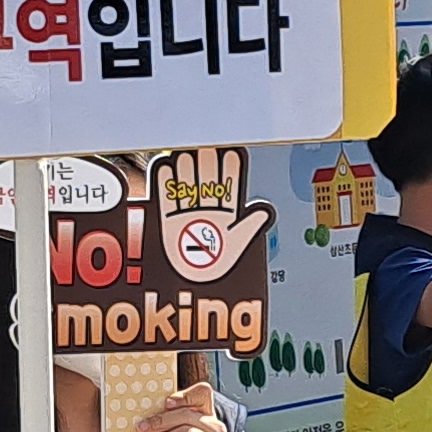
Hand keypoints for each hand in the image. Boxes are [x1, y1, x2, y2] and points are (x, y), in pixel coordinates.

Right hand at [150, 147, 274, 285]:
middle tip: (203, 149)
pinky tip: (165, 168)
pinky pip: (167, 199)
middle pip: (206, 180)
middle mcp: (207, 209)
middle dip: (205, 164)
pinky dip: (165, 183)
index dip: (229, 168)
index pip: (228, 184)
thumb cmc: (219, 265)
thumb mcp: (240, 243)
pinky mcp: (169, 220)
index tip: (229, 153)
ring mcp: (188, 213)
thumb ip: (250, 224)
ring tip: (185, 156)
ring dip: (186, 170)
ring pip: (187, 185)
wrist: (196, 281)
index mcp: (227, 212)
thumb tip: (265, 211)